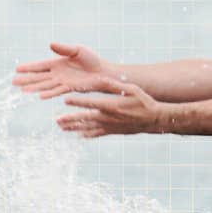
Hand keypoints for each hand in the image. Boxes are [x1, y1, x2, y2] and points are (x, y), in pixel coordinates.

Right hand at [12, 42, 107, 99]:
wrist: (103, 72)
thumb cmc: (91, 60)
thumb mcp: (77, 50)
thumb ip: (63, 48)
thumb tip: (50, 44)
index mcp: (57, 63)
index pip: (40, 66)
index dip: (28, 68)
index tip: (17, 69)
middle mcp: (58, 73)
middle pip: (39, 77)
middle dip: (26, 79)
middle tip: (13, 82)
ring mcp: (63, 81)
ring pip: (45, 85)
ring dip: (34, 88)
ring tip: (22, 91)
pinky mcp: (70, 88)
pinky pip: (57, 91)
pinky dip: (49, 93)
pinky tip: (39, 96)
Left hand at [55, 76, 169, 137]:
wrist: (154, 119)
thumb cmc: (143, 101)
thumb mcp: (130, 88)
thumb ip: (112, 84)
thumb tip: (98, 77)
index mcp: (111, 105)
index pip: (90, 103)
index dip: (77, 101)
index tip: (65, 99)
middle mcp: (108, 118)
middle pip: (85, 118)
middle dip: (70, 119)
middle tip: (57, 121)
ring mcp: (110, 126)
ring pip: (88, 128)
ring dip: (75, 128)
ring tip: (62, 128)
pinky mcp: (113, 132)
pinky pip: (98, 134)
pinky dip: (88, 135)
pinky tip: (80, 135)